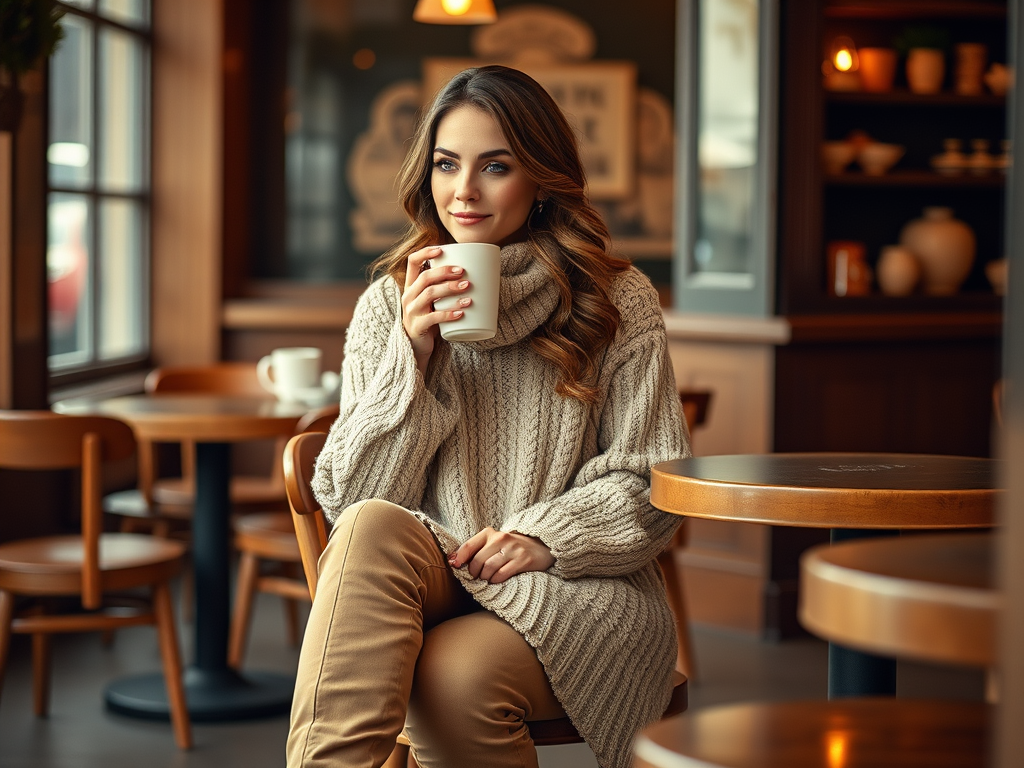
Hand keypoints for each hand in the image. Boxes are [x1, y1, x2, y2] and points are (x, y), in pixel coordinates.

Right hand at [402, 245, 472, 373]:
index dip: (425, 252)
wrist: (417, 347)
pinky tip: (462, 312)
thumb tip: (475, 274)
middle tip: (463, 271)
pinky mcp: (417, 327)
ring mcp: (411, 312)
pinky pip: (433, 318)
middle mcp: (408, 296)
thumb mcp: (432, 302)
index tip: (442, 249)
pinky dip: (449, 314)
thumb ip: (442, 288)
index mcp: (411, 286)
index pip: (412, 262)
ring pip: (429, 295)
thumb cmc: (430, 320)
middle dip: (445, 272)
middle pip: (425, 277)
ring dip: (450, 289)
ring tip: (468, 288)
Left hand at [448, 528, 554, 584]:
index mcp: (490, 533)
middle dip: (474, 573)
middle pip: (478, 560)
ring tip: (487, 579)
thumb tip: (452, 560)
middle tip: (477, 577)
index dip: (459, 557)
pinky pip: (502, 574)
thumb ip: (476, 549)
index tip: (454, 566)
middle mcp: (501, 538)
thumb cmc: (510, 548)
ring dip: (485, 578)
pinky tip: (497, 580)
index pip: (469, 545)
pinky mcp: (523, 560)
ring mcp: (513, 549)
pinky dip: (496, 581)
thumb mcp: (493, 543)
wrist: (540, 546)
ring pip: (489, 569)